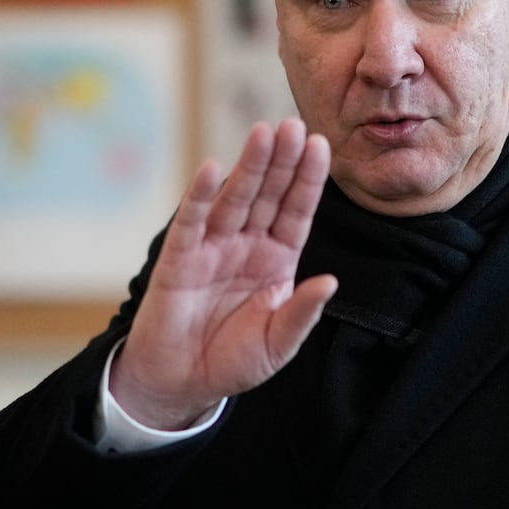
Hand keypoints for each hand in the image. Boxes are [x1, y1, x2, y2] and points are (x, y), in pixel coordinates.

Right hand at [110, 119, 337, 428]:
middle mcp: (247, 245)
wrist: (182, 384)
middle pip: (268, 194)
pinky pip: (193, 222)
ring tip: (264, 132)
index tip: (321, 145)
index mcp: (277, 260)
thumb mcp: (277, 344)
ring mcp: (213, 248)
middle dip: (281, 160)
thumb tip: (329, 281)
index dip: (308, 180)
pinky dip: (202, 195)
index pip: (297, 212)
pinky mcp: (180, 258)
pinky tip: (215, 168)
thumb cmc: (233, 361)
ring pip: (235, 199)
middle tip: (294, 124)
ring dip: (249, 166)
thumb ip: (301, 314)